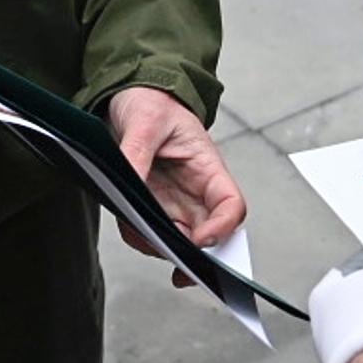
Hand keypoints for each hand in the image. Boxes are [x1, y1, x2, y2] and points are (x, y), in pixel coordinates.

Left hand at [106, 87, 245, 281]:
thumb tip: (132, 187)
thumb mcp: (145, 121)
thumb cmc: (151, 101)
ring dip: (162, 247)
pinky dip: (141, 237)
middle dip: (193, 254)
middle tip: (176, 268)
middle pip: (208, 234)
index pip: (231, 206)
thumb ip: (138, 155)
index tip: (200, 242)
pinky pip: (151, 232)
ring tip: (141, 232)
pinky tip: (131, 224)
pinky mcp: (153, 204)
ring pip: (179, 240)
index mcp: (208, 167)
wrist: (132, 95)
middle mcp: (195, 190)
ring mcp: (175, 200)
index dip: (222, 229)